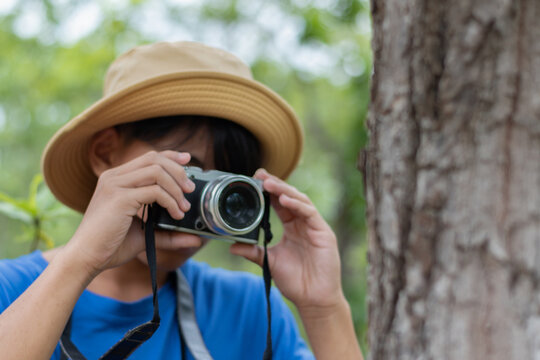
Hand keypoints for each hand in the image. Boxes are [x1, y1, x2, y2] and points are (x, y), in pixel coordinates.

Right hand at [64, 150, 195, 275]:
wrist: (85, 259)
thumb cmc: (110, 246)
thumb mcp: (145, 234)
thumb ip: (169, 232)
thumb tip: (196, 238)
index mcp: (116, 179)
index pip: (148, 157)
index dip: (171, 155)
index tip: (188, 160)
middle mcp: (113, 177)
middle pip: (155, 159)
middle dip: (178, 171)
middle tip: (190, 190)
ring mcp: (115, 185)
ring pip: (157, 172)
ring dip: (176, 188)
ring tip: (183, 207)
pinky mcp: (119, 198)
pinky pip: (154, 191)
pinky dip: (170, 201)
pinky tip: (175, 215)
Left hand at [230, 169, 343, 311]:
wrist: (313, 299)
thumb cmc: (295, 281)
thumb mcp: (268, 262)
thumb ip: (253, 251)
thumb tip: (232, 246)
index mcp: (292, 227)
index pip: (279, 203)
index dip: (268, 191)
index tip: (253, 180)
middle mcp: (303, 224)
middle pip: (289, 197)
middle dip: (275, 184)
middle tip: (259, 174)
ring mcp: (314, 227)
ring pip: (300, 201)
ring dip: (284, 190)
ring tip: (269, 183)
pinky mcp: (323, 232)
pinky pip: (309, 213)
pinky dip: (297, 205)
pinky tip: (284, 199)